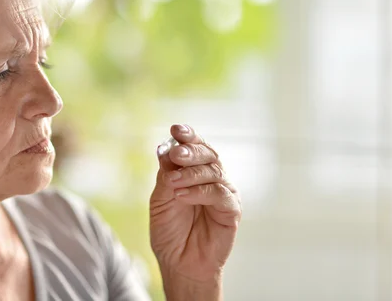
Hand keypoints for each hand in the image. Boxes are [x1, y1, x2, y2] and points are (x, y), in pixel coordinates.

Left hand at [150, 124, 240, 288]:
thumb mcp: (160, 198)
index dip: (188, 135)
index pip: (195, 146)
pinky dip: (199, 192)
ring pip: (213, 171)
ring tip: (172, 181)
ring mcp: (223, 193)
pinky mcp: (231, 210)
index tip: (176, 129)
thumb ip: (166, 173)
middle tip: (176, 152)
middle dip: (191, 150)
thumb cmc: (169, 230)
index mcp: (194, 171)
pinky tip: (181, 195)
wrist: (177, 262)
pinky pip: (219, 194)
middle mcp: (211, 178)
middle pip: (207, 154)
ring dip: (191, 173)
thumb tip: (164, 147)